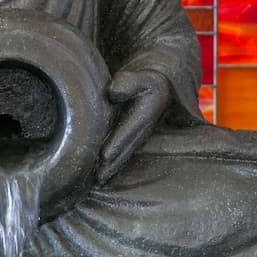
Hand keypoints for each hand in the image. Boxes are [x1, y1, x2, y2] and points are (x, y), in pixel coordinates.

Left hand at [97, 70, 170, 184]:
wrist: (158, 87)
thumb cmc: (144, 80)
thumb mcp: (141, 77)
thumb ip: (128, 82)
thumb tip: (113, 93)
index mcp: (145, 113)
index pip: (128, 130)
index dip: (117, 143)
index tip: (104, 155)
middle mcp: (143, 128)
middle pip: (126, 148)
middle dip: (113, 163)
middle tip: (98, 176)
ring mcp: (139, 136)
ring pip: (125, 154)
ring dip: (113, 167)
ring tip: (99, 180)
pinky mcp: (134, 139)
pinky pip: (124, 153)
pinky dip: (114, 164)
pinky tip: (102, 174)